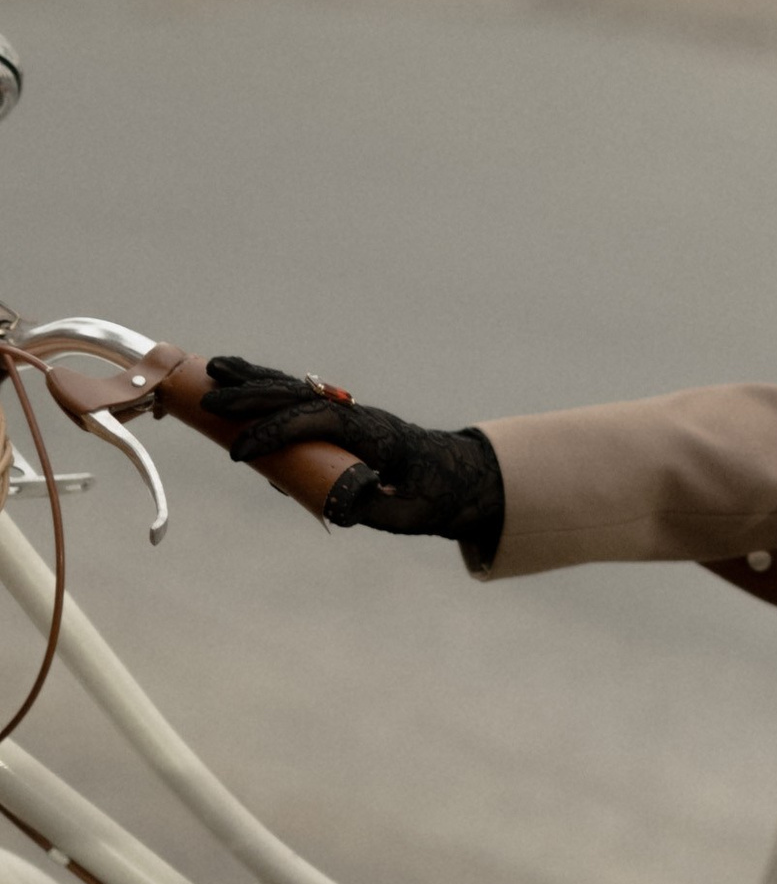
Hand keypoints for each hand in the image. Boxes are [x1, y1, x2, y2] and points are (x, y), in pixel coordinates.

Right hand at [199, 358, 504, 555]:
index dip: (276, 432)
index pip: (316, 422)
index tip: (240, 451)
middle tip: (209, 404)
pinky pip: (297, 396)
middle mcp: (357, 414)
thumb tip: (340, 502)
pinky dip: (266, 385)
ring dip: (254, 380)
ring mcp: (348, 412)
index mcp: (374, 434)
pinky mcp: (339, 418)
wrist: (459, 477)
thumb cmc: (434, 498)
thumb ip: (374, 507)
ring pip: (295, 388)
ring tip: (211, 370)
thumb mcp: (409, 513)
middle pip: (298, 395)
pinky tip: (236, 379)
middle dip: (252, 398)